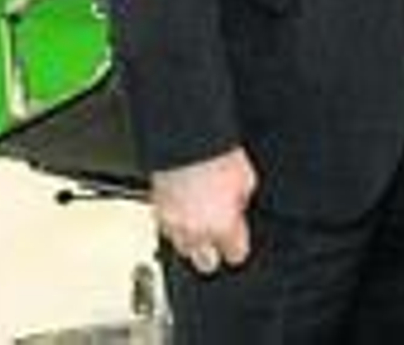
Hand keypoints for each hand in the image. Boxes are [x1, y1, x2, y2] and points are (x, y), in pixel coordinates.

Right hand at [151, 147, 257, 274]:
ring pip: (182, 249)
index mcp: (224, 226)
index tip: (236, 242)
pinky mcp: (157, 210)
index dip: (237, 248)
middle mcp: (197, 231)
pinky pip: (166, 229)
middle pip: (205, 263)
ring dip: (191, 240)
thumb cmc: (217, 156)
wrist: (185, 140)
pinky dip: (174, 225)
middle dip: (212, 253)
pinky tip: (181, 212)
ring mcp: (174, 223)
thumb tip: (238, 207)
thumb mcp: (246, 179)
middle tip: (216, 238)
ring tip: (197, 224)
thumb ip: (242, 201)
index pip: (235, 255)